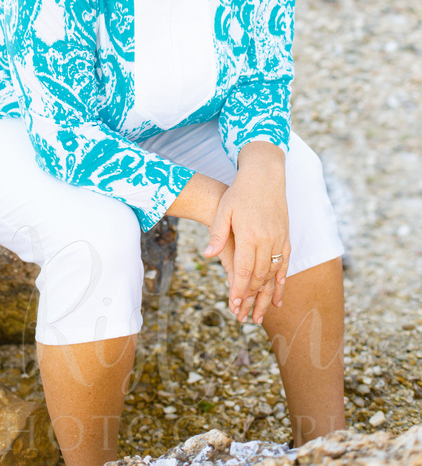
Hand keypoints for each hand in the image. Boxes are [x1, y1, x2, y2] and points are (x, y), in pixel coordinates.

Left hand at [203, 142, 289, 324]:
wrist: (265, 176)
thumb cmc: (240, 192)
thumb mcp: (224, 210)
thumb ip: (217, 234)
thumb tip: (208, 256)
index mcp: (250, 234)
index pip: (243, 270)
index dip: (239, 290)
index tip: (234, 307)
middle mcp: (267, 240)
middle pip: (259, 276)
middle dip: (251, 299)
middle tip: (243, 318)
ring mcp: (279, 239)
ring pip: (273, 275)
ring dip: (266, 297)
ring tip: (260, 317)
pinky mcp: (286, 237)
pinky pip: (285, 265)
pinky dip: (281, 283)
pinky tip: (278, 297)